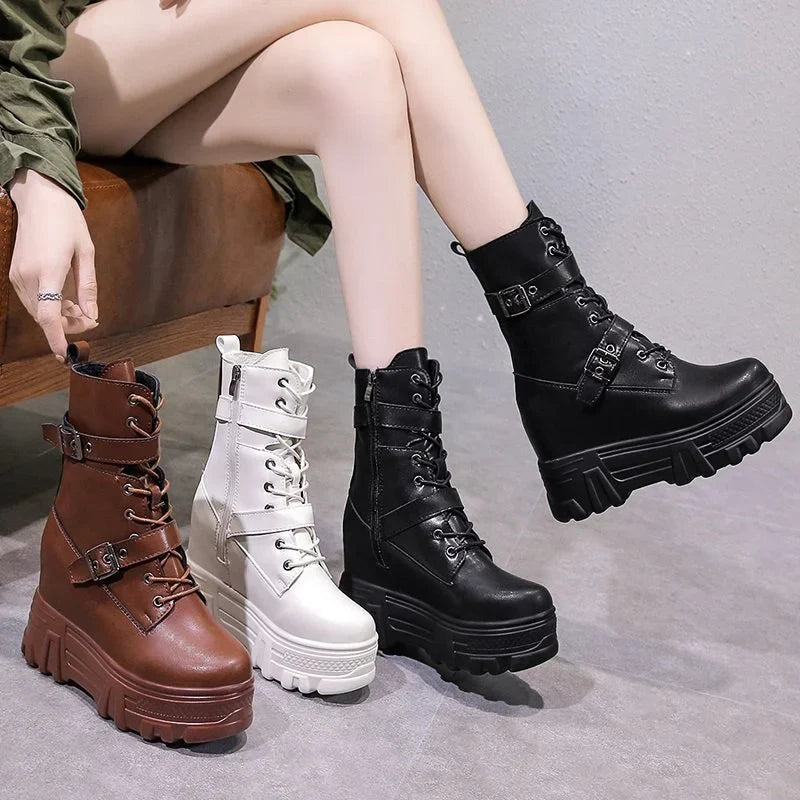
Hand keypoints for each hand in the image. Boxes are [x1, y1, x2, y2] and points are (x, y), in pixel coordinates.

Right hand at [8, 169, 97, 361]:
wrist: (40, 199)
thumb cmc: (67, 222)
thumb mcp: (86, 253)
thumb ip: (88, 287)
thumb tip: (92, 315)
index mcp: (48, 271)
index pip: (48, 316)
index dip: (56, 339)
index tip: (66, 354)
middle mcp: (27, 276)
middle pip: (45, 317)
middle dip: (68, 326)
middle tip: (90, 320)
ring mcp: (18, 275)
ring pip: (38, 311)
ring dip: (59, 317)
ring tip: (79, 307)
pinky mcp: (15, 273)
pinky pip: (33, 300)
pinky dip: (49, 306)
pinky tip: (65, 299)